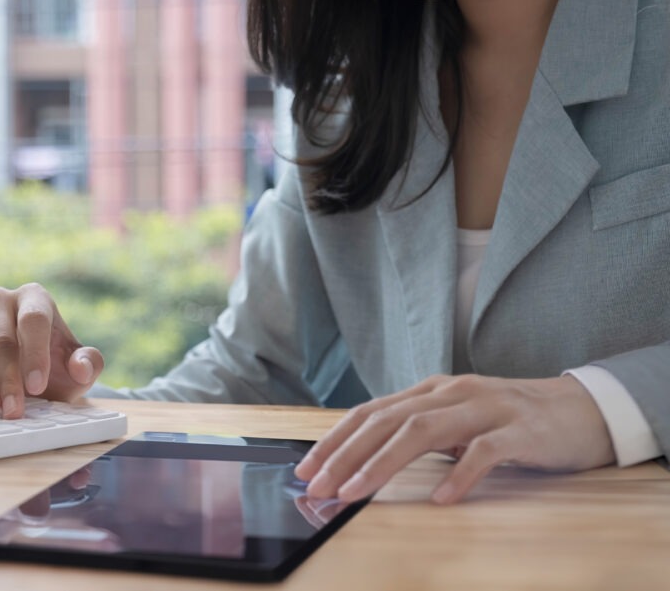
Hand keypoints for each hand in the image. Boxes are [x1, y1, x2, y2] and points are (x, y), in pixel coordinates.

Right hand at [0, 283, 103, 418]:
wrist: (29, 378)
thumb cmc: (55, 367)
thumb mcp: (79, 369)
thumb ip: (89, 364)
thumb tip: (80, 366)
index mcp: (34, 299)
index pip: (33, 319)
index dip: (35, 353)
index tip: (37, 385)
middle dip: (7, 377)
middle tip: (13, 411)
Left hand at [294, 374, 615, 504]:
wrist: (584, 409)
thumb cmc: (510, 421)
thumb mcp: (456, 421)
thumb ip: (417, 433)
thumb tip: (363, 460)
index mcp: (431, 391)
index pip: (371, 412)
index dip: (335, 440)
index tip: (306, 468)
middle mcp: (452, 393)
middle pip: (388, 421)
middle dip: (346, 454)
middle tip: (319, 486)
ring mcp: (486, 408)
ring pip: (424, 430)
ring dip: (383, 463)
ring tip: (356, 492)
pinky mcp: (520, 430)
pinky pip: (485, 451)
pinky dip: (460, 474)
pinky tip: (441, 498)